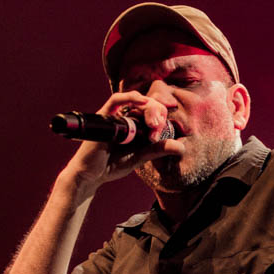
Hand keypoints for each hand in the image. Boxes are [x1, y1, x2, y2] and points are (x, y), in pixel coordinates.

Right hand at [64, 91, 183, 190]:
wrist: (91, 175)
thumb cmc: (113, 164)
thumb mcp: (140, 157)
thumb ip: (158, 150)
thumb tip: (181, 147)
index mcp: (137, 124)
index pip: (154, 112)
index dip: (161, 119)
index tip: (160, 134)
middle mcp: (127, 117)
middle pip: (148, 104)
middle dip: (157, 112)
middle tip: (156, 127)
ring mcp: (116, 115)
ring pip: (136, 99)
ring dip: (148, 107)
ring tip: (152, 122)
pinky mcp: (105, 116)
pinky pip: (117, 100)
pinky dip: (130, 98)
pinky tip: (141, 101)